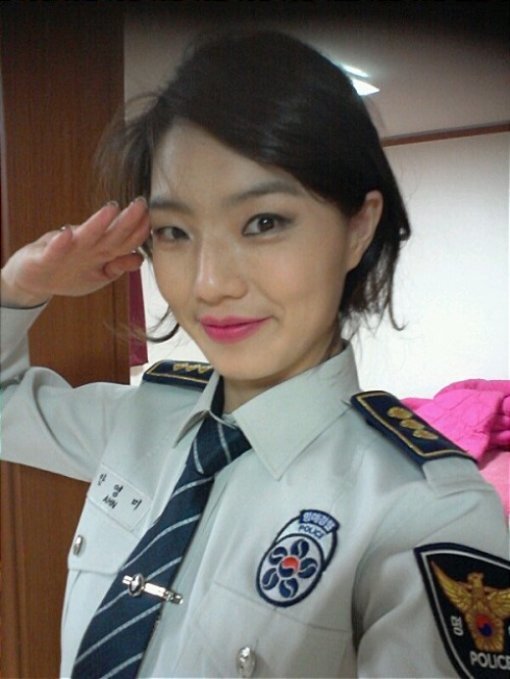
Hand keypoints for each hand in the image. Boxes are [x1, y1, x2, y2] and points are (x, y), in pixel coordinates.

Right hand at [1, 199, 149, 306]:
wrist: (33, 279)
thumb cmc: (68, 271)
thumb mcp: (96, 275)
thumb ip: (116, 266)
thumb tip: (139, 259)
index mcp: (100, 253)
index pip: (125, 240)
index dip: (139, 231)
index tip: (153, 218)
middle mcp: (86, 248)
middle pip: (110, 234)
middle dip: (126, 220)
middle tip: (140, 203)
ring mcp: (66, 251)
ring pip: (85, 236)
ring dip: (98, 223)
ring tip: (110, 209)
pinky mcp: (44, 257)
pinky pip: (54, 251)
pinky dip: (60, 242)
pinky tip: (67, 233)